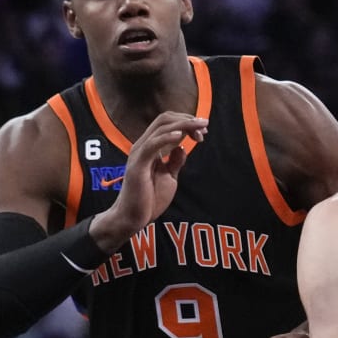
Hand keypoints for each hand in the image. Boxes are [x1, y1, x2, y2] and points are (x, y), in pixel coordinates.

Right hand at [90, 111, 207, 248]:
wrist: (132, 217)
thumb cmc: (149, 199)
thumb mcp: (169, 177)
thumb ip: (175, 162)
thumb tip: (182, 147)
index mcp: (150, 147)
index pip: (168, 124)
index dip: (187, 123)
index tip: (203, 131)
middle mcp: (143, 145)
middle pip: (165, 120)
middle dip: (187, 119)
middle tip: (205, 125)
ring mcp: (139, 153)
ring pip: (161, 127)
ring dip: (183, 125)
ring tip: (199, 127)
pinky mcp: (138, 164)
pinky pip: (152, 145)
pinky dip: (167, 138)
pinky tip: (180, 137)